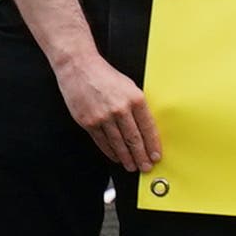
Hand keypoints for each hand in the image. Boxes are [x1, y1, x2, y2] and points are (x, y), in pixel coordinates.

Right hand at [55, 45, 160, 173]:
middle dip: (141, 156)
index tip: (156, 156)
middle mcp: (120, 109)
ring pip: (118, 143)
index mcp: (135, 99)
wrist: (79, 68)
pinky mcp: (88, 122)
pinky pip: (102, 141)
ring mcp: (103, 117)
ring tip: (132, 166)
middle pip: (134, 139)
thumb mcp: (129, 86)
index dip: (153, 144)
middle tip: (146, 167)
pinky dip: (110, 152)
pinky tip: (116, 157)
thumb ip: (137, 105)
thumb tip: (145, 126)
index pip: (148, 127)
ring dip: (126, 157)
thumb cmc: (106, 76)